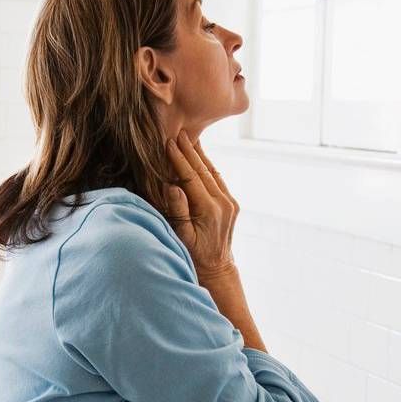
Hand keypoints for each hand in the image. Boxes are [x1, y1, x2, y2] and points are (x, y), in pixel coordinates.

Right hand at [164, 129, 239, 280]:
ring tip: (190, 138)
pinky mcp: (232, 204)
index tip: (168, 143)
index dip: (179, 159)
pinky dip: (208, 166)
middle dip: (190, 150)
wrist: (217, 269)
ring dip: (200, 155)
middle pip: (203, 170)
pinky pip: (218, 180)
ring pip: (212, 172)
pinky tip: (200, 157)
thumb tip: (173, 186)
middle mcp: (223, 203)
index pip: (191, 177)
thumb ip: (178, 210)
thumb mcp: (182, 236)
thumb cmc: (194, 255)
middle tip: (179, 132)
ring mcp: (230, 203)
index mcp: (209, 210)